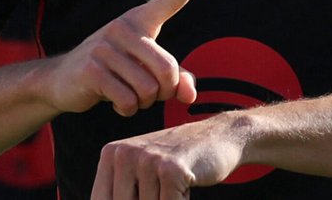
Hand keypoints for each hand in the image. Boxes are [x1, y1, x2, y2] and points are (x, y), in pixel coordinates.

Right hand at [45, 0, 209, 117]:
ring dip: (143, 103)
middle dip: (164, 92)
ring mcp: (105, 47)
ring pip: (148, 90)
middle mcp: (123, 27)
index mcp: (140, 21)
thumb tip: (189, 95)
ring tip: (129, 96)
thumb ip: (174, 80)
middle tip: (149, 94)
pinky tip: (116, 103)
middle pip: (167, 69)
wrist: (63, 80)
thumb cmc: (114, 72)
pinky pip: (127, 100)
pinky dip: (127, 110)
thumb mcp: (145, 71)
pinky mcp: (92, 70)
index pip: (168, 1)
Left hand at [92, 116, 244, 199]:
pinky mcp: (170, 170)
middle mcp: (124, 154)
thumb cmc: (178, 162)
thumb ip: (122, 192)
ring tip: (176, 187)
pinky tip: (186, 186)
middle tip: (164, 190)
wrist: (220, 136)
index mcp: (111, 154)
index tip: (147, 196)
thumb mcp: (142, 172)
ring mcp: (147, 160)